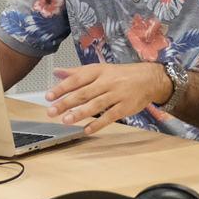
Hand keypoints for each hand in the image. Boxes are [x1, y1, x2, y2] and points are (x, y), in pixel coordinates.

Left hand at [47, 61, 170, 133]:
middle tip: (52, 111)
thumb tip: (57, 71)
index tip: (49, 96)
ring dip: (80, 113)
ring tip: (66, 120)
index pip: (76, 79)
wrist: (149, 78)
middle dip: (66, 102)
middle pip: (84, 93)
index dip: (62, 87)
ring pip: (96, 104)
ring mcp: (117, 95)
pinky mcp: (125, 107)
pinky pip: (110, 116)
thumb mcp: (99, 69)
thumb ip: (77, 72)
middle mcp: (106, 82)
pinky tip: (87, 129)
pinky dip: (98, 124)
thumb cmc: (121, 75)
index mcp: (98, 71)